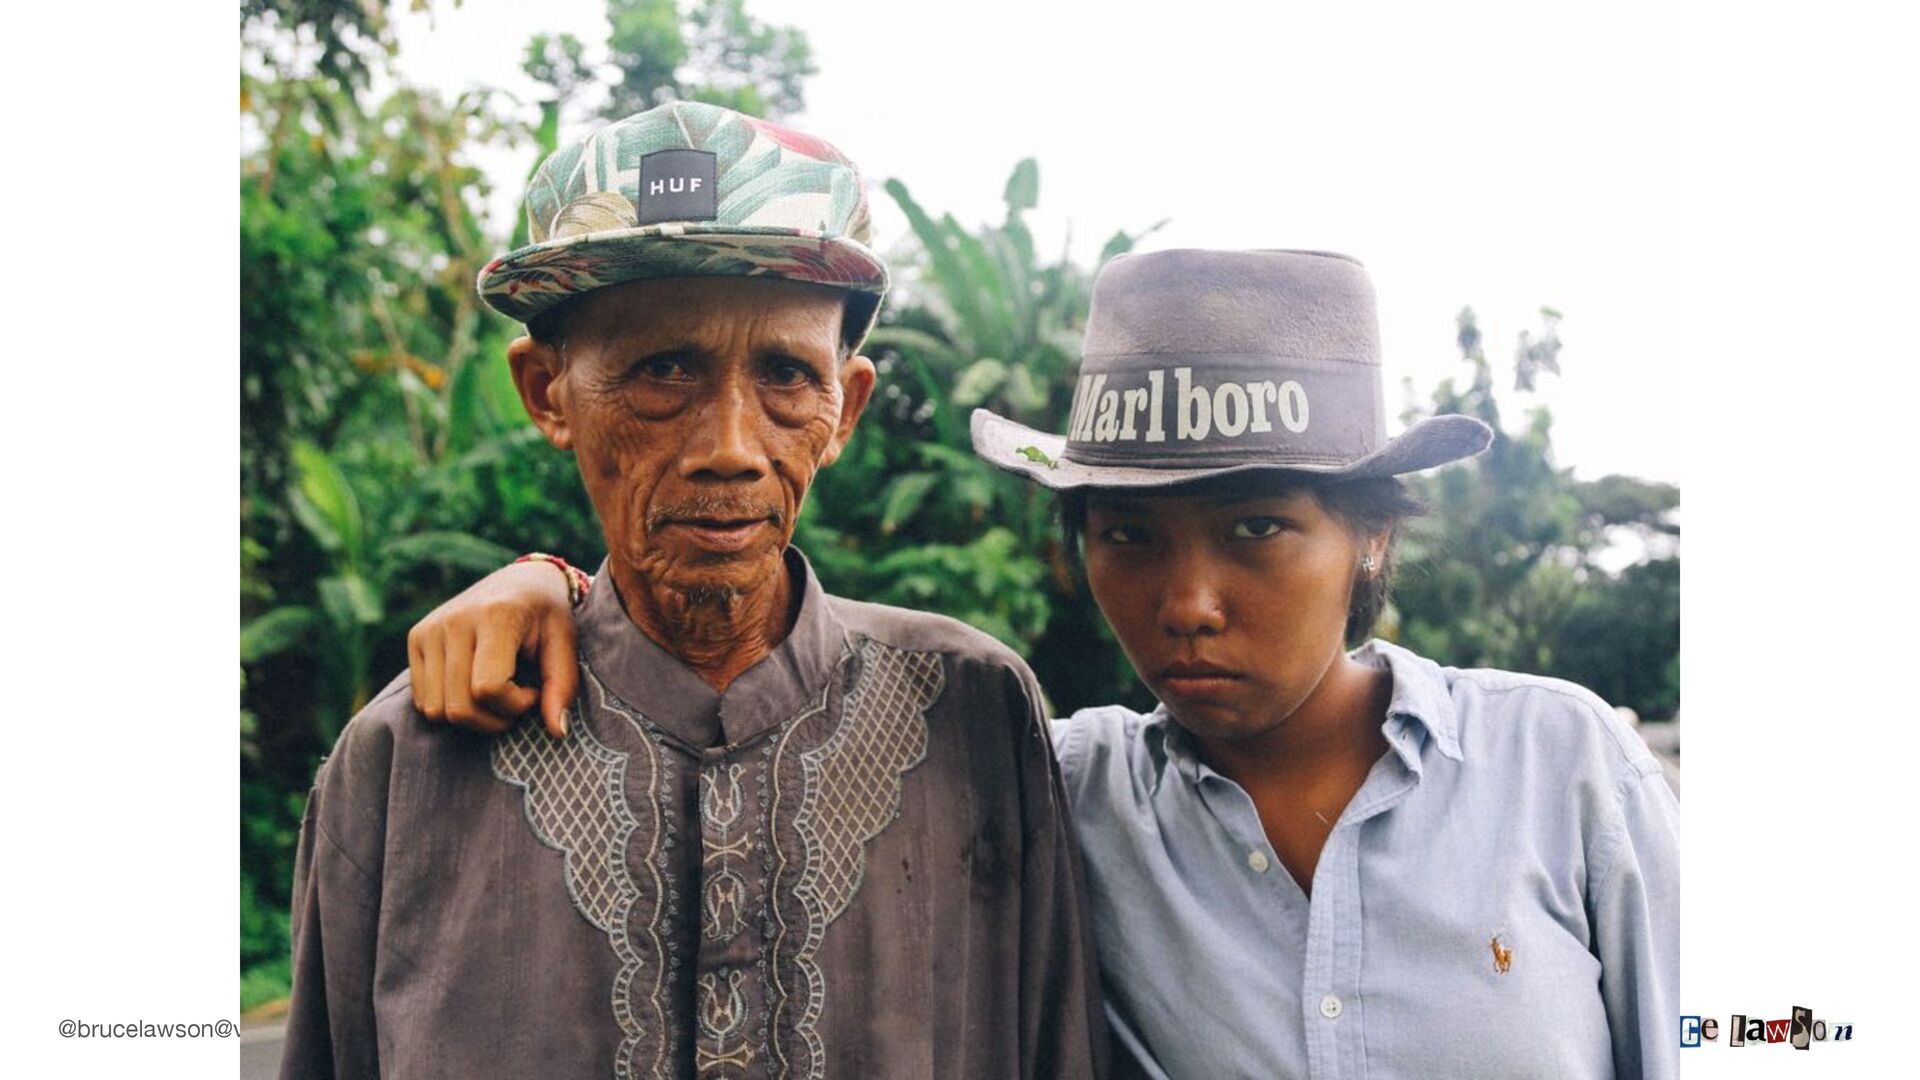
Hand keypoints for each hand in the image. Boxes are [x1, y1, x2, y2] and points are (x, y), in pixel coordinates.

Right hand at [407, 560, 581, 737]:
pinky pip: (422, 700)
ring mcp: (429, 629)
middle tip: (517, 701)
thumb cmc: (546, 615)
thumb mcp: (565, 643)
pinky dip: (450, 706)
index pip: (488, 688)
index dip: (515, 704)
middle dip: (494, 720)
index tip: (534, 691)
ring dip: (471, 717)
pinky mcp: (416, 638)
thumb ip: (562, 686)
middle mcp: (454, 620)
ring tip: (497, 694)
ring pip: (435, 710)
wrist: (520, 580)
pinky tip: (474, 686)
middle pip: (458, 707)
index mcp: (495, 616)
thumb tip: (558, 733)